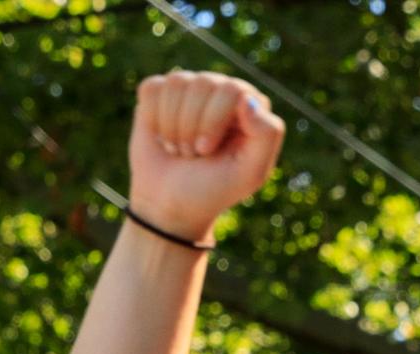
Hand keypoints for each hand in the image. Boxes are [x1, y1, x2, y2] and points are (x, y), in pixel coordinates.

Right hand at [128, 69, 284, 244]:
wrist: (170, 205)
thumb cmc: (213, 189)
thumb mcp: (249, 174)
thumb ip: (267, 135)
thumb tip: (248, 98)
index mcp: (249, 106)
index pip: (233, 90)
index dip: (213, 121)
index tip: (206, 151)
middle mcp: (221, 90)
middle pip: (203, 83)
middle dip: (192, 126)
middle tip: (194, 154)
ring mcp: (191, 89)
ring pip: (177, 83)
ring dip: (173, 127)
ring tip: (180, 149)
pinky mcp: (160, 92)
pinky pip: (152, 88)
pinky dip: (153, 119)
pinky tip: (161, 137)